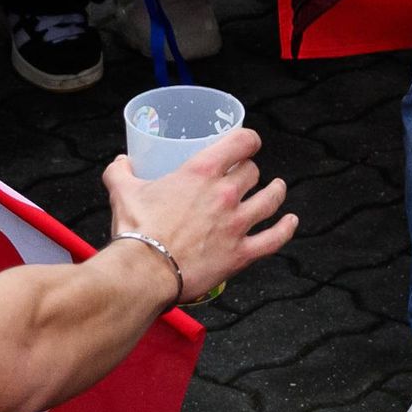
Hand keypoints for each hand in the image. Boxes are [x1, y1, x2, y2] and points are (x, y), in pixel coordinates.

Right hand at [101, 123, 298, 301]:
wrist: (144, 272)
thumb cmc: (136, 231)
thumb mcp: (123, 192)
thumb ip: (120, 172)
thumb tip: (120, 162)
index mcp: (201, 172)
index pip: (240, 142)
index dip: (248, 140)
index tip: (247, 143)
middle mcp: (225, 193)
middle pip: (252, 172)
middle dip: (250, 171)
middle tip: (244, 176)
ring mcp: (237, 224)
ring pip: (270, 200)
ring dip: (276, 192)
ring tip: (277, 188)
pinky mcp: (241, 253)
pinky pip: (274, 239)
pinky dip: (286, 229)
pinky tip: (290, 222)